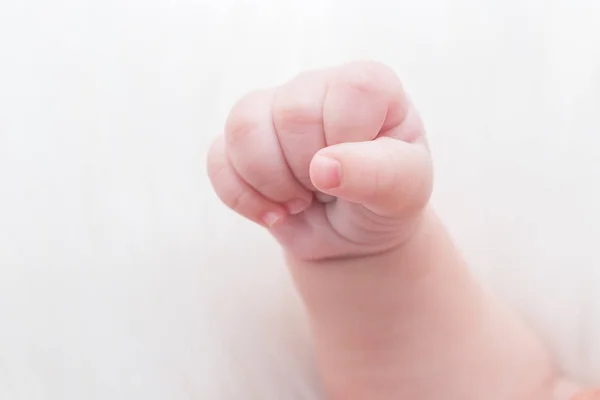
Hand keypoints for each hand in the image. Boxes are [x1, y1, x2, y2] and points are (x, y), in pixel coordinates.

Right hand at [207, 62, 432, 260]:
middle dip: (307, 172)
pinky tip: (273, 212)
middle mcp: (316, 87)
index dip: (347, 143)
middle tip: (326, 193)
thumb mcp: (405, 192)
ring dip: (270, 184)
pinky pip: (218, 158)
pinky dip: (243, 197)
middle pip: (290, 114)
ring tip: (298, 202)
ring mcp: (274, 110)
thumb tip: (323, 167)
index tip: (358, 175)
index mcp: (367, 86)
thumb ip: (378, 175)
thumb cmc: (385, 201)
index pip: (349, 90)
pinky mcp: (241, 142)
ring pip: (242, 129)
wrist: (354, 233)